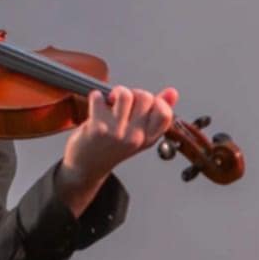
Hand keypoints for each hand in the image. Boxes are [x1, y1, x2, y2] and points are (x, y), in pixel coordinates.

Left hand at [58, 86, 177, 203]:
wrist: (86, 167)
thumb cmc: (112, 148)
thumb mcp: (139, 134)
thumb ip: (156, 112)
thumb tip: (172, 92)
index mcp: (148, 138)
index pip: (165, 113)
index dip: (156, 101)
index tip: (144, 103)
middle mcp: (135, 137)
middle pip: (145, 97)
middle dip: (134, 93)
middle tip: (124, 103)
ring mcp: (117, 133)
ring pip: (124, 94)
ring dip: (116, 93)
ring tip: (111, 102)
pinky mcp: (98, 128)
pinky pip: (99, 98)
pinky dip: (96, 97)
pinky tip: (97, 106)